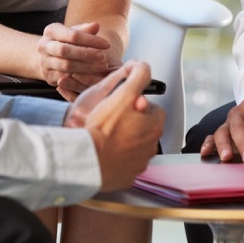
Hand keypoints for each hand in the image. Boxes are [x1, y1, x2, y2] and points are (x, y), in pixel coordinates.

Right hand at [37, 21, 117, 99]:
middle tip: (103, 57)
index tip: (107, 44)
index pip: (72, 35)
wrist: (47, 56)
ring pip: (65, 66)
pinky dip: (79, 77)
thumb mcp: (74, 32)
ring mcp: (44, 62)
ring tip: (102, 66)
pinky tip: (92, 75)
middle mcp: (44, 46)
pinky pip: (64, 78)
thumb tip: (96, 25)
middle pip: (65, 50)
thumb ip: (85, 30)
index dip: (90, 40)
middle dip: (86, 54)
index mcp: (51, 31)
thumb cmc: (66, 41)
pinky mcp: (47, 76)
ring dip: (86, 67)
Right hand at [70, 61, 163, 191]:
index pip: (152, 109)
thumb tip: (144, 66)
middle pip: (144, 127)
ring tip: (106, 135)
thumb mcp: (123, 94)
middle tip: (112, 119)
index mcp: (155, 126)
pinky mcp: (127, 176)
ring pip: (135, 145)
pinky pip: (125, 163)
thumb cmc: (104, 128)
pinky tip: (104, 151)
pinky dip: (117, 157)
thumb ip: (138, 76)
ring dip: (124, 139)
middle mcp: (151, 147)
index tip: (123, 105)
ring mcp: (139, 163)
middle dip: (131, 122)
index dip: (136, 104)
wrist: (88, 160)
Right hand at [200, 89, 243, 162]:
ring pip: (222, 133)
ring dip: (223, 146)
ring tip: (227, 159)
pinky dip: (208, 144)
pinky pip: (212, 136)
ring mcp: (229, 122)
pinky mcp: (223, 130)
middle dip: (243, 145)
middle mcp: (238, 112)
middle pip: (238, 128)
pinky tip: (206, 154)